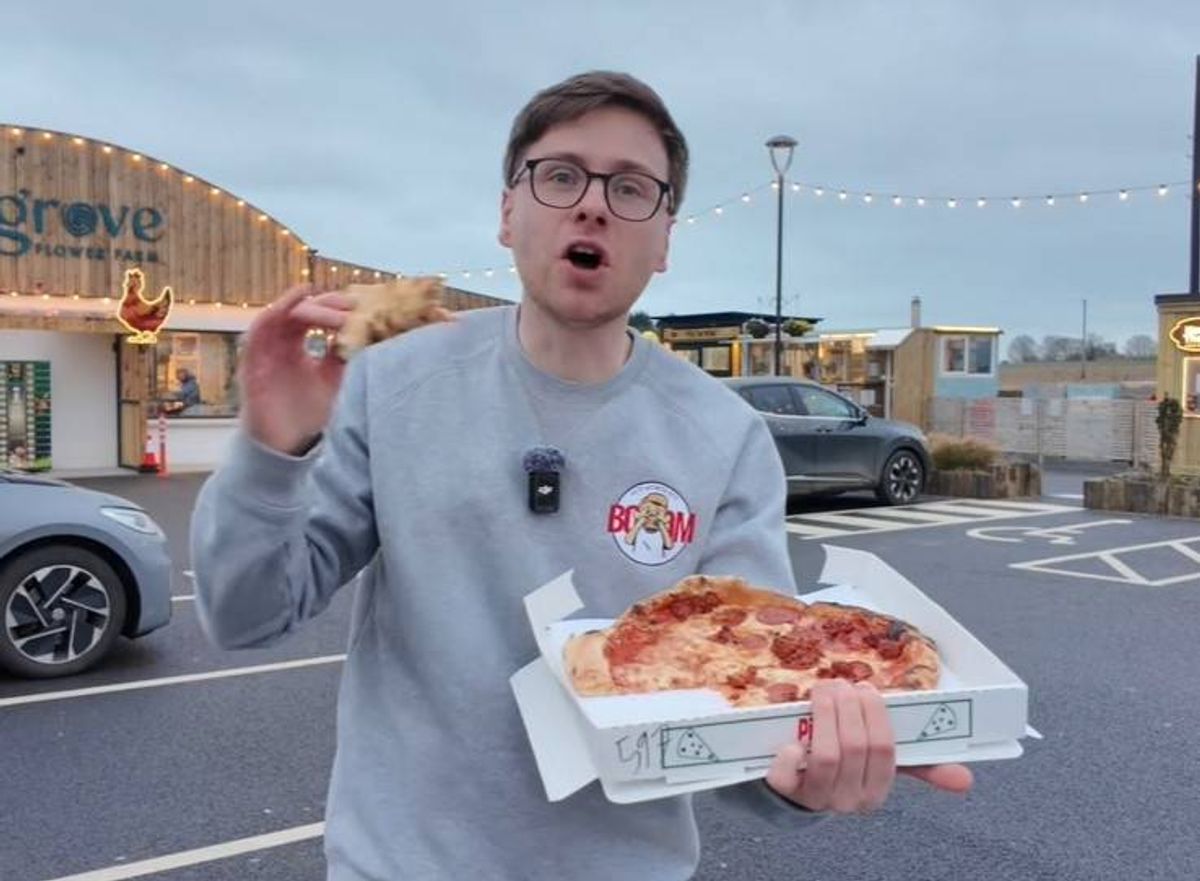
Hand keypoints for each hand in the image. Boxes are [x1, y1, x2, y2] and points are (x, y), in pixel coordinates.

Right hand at [239, 285, 352, 454]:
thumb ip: (344, 356)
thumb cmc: (307, 414)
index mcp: (296, 347)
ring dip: (299, 304)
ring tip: (319, 294)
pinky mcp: (251, 363)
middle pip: (299, 311)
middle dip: (324, 304)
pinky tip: (292, 305)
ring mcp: (264, 352)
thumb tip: (365, 331)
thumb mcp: (333, 380)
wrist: (285, 447)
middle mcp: (278, 345)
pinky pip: (258, 331)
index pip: (314, 316)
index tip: (360, 305)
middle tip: (349, 303)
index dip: (334, 307)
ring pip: (278, 315)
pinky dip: (273, 314)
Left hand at [765, 681, 972, 812]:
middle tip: (841, 684)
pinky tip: (791, 738)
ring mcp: (815, 798)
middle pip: (854, 747)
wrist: (797, 787)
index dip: (874, 714)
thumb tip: (967, 779)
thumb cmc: (846, 764)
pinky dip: (788, 755)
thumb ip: (919, 764)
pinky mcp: (784, 794)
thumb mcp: (879, 762)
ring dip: (823, 715)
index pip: (884, 749)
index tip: (866, 687)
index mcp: (876, 792)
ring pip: (826, 756)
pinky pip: (785, 778)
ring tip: (823, 691)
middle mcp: (849, 800)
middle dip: (848, 707)